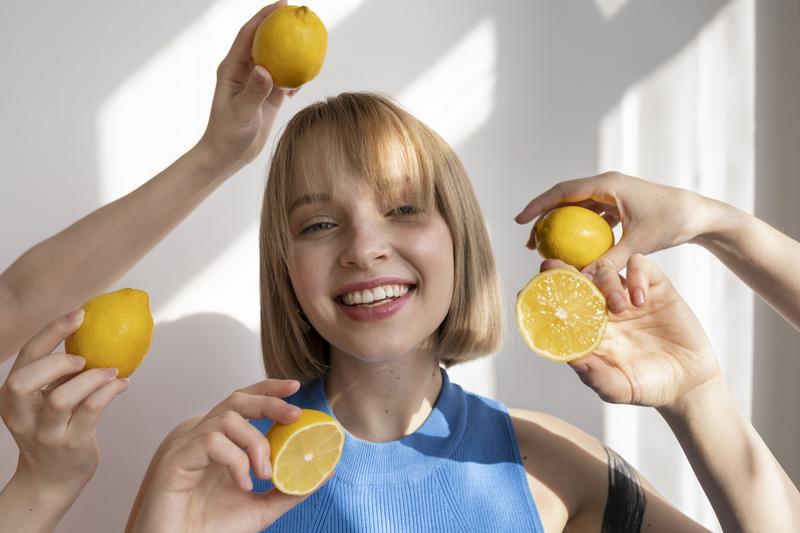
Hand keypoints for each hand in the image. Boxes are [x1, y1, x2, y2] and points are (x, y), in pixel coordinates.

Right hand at [0, 310, 128, 495]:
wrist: (51, 478)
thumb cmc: (53, 428)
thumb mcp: (46, 400)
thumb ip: (58, 373)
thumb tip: (89, 329)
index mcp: (13, 398)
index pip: (25, 358)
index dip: (51, 332)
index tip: (80, 314)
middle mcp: (23, 415)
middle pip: (23, 380)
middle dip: (57, 362)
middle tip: (85, 359)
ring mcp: (46, 433)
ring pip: (61, 399)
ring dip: (92, 379)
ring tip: (111, 372)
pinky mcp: (72, 444)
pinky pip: (91, 411)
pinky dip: (109, 392)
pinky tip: (122, 383)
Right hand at [130, 379, 309, 532]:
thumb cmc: (210, 530)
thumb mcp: (260, 508)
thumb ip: (288, 489)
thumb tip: (323, 473)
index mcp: (222, 445)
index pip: (244, 404)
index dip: (268, 390)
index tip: (295, 387)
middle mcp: (203, 440)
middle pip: (237, 400)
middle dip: (269, 402)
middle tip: (295, 415)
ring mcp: (187, 448)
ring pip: (227, 419)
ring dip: (255, 442)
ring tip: (264, 474)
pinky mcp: (175, 461)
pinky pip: (211, 442)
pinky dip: (236, 460)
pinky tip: (243, 485)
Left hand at [196, 1, 297, 172]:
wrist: (229, 154)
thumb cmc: (228, 134)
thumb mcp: (241, 112)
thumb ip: (253, 91)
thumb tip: (265, 70)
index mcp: (233, 67)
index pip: (249, 34)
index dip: (265, 16)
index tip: (283, 5)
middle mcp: (245, 70)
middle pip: (265, 40)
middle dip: (281, 26)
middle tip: (301, 16)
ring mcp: (258, 82)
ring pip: (278, 59)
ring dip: (292, 51)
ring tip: (311, 41)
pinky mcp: (269, 95)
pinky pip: (286, 78)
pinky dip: (297, 74)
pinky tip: (309, 74)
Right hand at [515, 172, 713, 279]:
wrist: (700, 216)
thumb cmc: (672, 223)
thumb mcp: (638, 244)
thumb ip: (608, 261)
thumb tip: (581, 279)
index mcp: (607, 184)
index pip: (563, 192)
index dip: (537, 205)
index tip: (520, 220)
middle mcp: (607, 185)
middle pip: (564, 199)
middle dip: (543, 218)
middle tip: (530, 243)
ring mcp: (613, 194)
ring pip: (576, 209)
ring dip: (560, 225)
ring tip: (545, 247)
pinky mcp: (620, 205)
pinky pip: (591, 217)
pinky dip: (578, 231)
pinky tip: (573, 251)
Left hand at [542, 255, 720, 408]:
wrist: (689, 384)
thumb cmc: (647, 387)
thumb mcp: (618, 388)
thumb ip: (595, 376)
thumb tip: (572, 360)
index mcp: (589, 328)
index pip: (563, 304)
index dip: (548, 294)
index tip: (529, 290)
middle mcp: (605, 308)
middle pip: (580, 279)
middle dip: (565, 272)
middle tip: (554, 269)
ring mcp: (629, 296)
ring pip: (607, 269)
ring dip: (606, 282)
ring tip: (620, 307)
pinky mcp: (655, 288)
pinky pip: (640, 265)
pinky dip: (636, 274)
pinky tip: (640, 298)